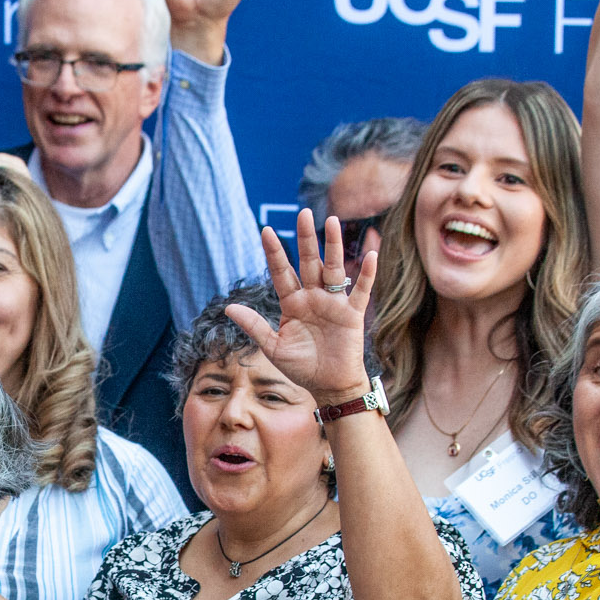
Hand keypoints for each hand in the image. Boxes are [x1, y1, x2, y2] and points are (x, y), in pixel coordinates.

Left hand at [228, 209, 376, 405]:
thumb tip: (229, 307)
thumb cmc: (302, 367)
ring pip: (334, 268)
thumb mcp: (273, 347)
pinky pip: (361, 290)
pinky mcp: (352, 314)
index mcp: (293, 303)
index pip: (281, 272)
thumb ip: (254, 325)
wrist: (329, 386)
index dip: (274, 253)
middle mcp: (313, 297)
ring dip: (333, 246)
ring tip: (332, 221)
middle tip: (302, 213)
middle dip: (305, 238)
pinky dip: (366, 274)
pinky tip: (369, 254)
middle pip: (308, 262)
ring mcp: (334, 303)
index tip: (266, 230)